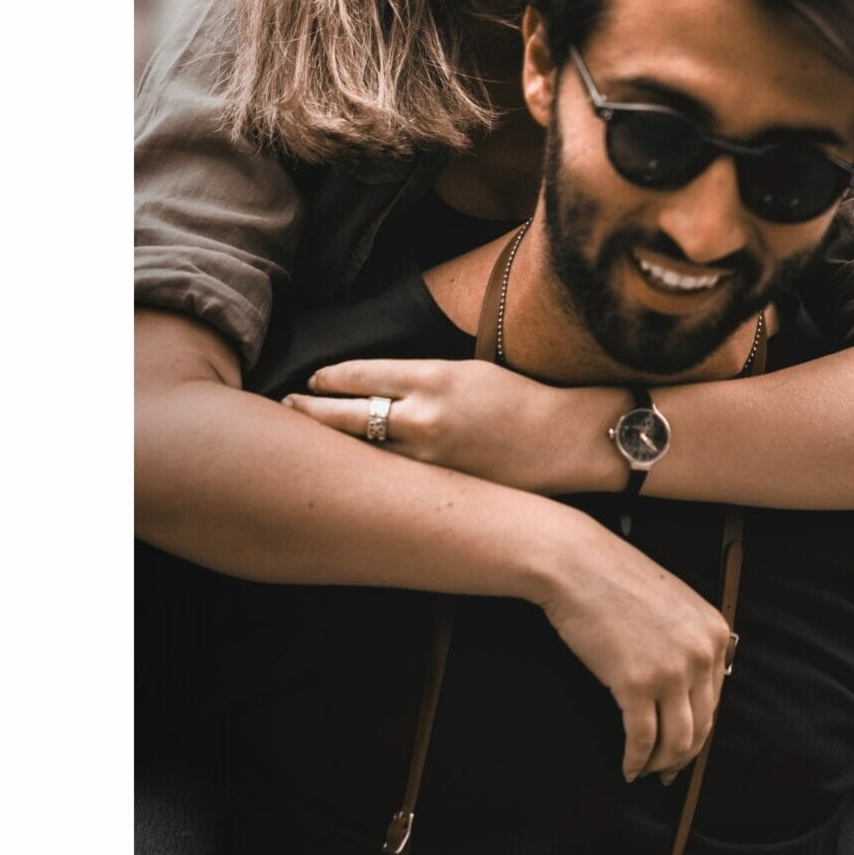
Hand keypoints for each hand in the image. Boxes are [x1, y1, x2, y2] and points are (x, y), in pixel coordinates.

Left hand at [284, 358, 597, 494]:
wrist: (565, 440)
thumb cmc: (521, 399)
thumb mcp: (468, 371)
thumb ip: (421, 378)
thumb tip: (379, 384)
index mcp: (434, 377)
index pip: (360, 374)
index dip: (329, 378)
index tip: (314, 379)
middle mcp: (425, 416)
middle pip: (347, 413)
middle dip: (312, 409)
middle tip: (288, 405)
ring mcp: (430, 455)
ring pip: (363, 449)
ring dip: (331, 444)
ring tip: (308, 439)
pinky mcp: (440, 484)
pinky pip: (391, 477)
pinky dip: (367, 471)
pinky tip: (351, 472)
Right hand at [535, 517, 731, 781]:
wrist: (577, 564)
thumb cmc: (615, 581)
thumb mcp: (673, 604)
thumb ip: (689, 641)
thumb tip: (687, 691)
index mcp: (715, 633)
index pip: (715, 700)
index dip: (699, 731)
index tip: (683, 748)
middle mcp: (701, 654)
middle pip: (701, 725)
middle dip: (682, 756)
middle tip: (666, 772)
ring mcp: (671, 670)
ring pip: (677, 740)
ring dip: (660, 764)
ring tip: (645, 770)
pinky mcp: (635, 684)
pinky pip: (642, 740)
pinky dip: (635, 761)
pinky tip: (627, 767)